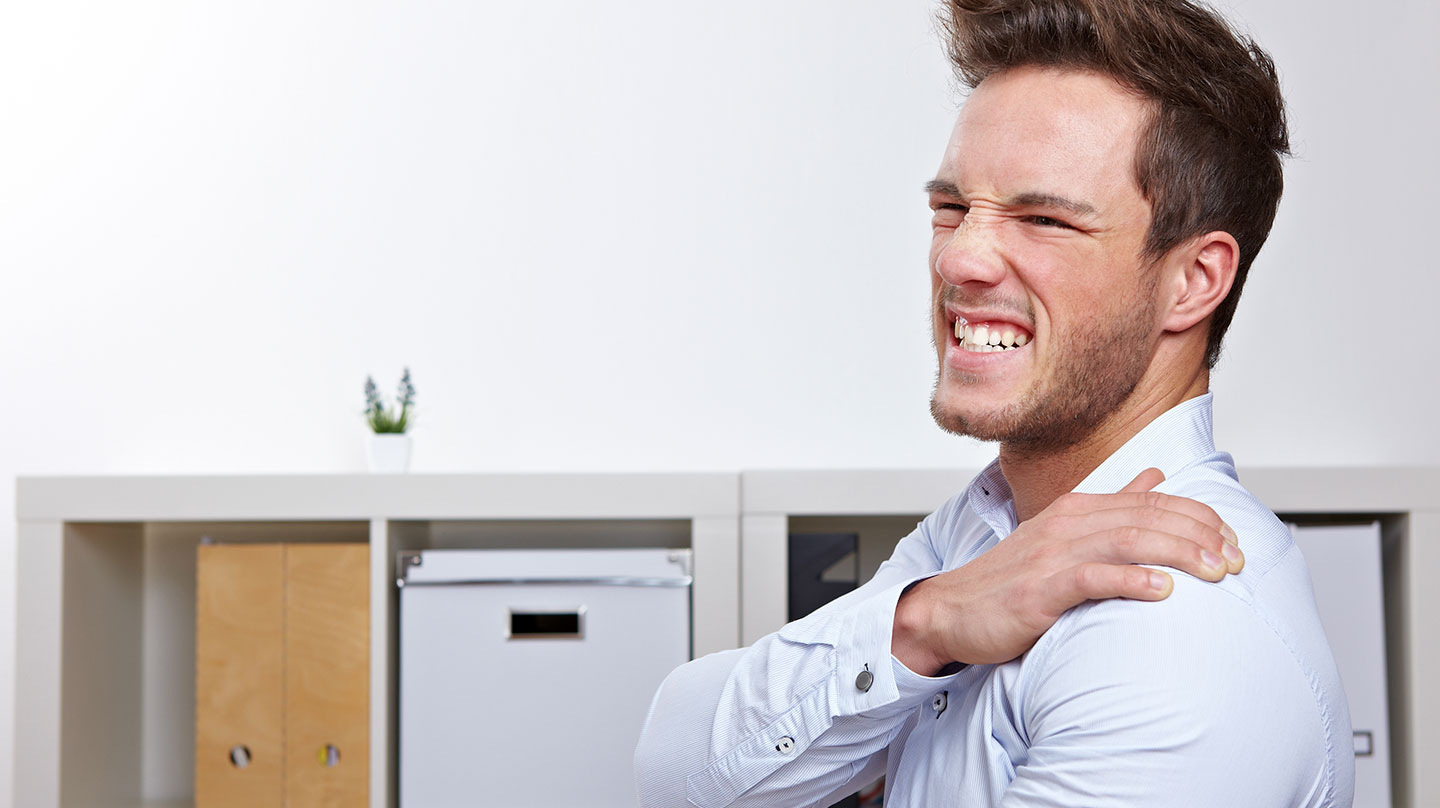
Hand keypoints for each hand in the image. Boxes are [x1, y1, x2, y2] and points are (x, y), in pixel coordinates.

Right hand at [892, 468, 1242, 674]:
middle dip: (1202, 535)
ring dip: (1180, 553)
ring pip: (1128, 541)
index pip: (1152, 501)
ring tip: (1217, 571)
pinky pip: (1092, 578)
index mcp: (1077, 508)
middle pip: (1148, 517)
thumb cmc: (1009, 580)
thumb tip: (1155, 476)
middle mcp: (1067, 524)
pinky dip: (1131, 580)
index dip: (1200, 516)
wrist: (951, 610)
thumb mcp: (1062, 534)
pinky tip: (1163, 591)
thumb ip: (1111, 505)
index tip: (1234, 539)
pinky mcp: (1039, 589)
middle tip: (1238, 560)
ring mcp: (1052, 555)